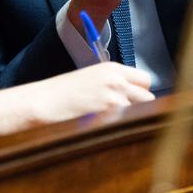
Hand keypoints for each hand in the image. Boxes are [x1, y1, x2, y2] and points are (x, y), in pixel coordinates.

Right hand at [0, 62, 153, 135]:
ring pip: (142, 109)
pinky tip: (104, 125)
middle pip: (148, 95)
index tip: (133, 102)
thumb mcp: (91, 80)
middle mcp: (117, 77)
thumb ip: (113, 85)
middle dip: (141, 106)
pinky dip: (120, 125)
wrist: (44, 100)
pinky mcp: (110, 107)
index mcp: (112, 67)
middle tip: (124, 116)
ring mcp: (115, 92)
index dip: (141, 93)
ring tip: (112, 122)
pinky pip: (128, 119)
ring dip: (131, 117)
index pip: (144, 80)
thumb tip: (132, 99)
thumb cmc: (63, 93)